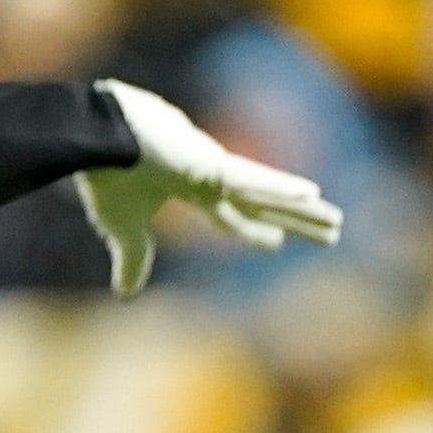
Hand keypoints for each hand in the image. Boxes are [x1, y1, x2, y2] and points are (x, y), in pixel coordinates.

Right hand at [74, 80, 343, 296]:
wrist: (95, 137)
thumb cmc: (106, 174)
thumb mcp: (121, 226)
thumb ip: (132, 257)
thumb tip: (125, 294)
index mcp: (191, 187)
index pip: (232, 215)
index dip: (255, 230)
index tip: (280, 240)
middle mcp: (211, 177)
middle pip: (264, 204)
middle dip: (297, 220)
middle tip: (332, 229)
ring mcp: (216, 169)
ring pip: (270, 194)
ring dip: (305, 210)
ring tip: (337, 222)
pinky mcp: (212, 164)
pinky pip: (252, 178)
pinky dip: (280, 187)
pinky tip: (311, 193)